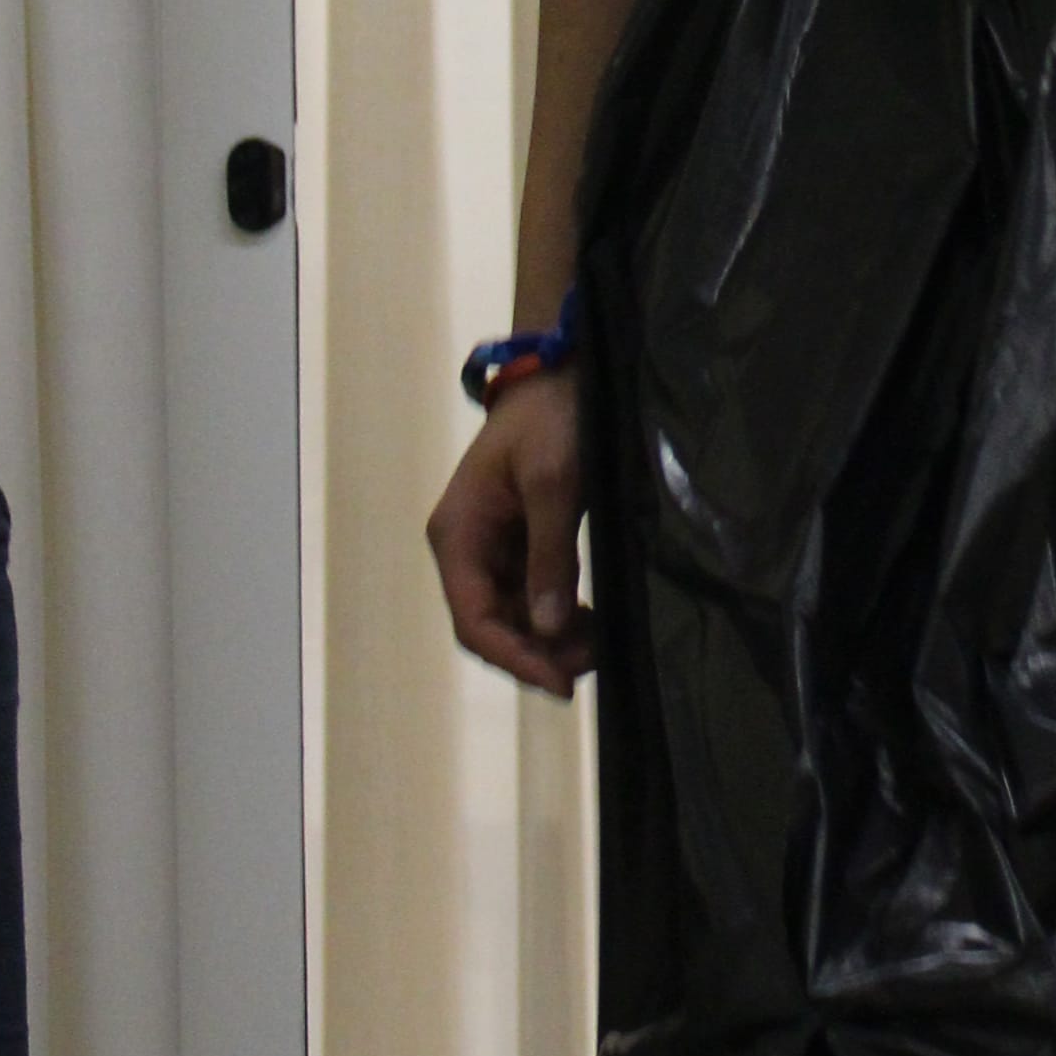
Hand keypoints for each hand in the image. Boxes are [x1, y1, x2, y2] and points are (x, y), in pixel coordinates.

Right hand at [427, 372, 591, 695]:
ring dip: (549, 639)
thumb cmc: (552, 419)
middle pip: (490, 625)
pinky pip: (530, 594)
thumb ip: (549, 556)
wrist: (562, 373)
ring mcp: (490, 547)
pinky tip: (590, 624)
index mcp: (456, 535)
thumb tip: (547, 630)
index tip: (561, 683)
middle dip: (537, 653)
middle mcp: (465, 548)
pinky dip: (557, 615)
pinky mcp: (517, 542)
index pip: (474, 620)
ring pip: (512, 615)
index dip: (515, 658)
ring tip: (598, 648)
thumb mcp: (553, 483)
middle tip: (590, 667)